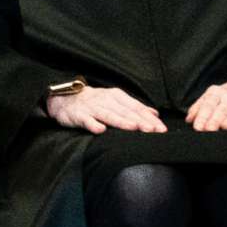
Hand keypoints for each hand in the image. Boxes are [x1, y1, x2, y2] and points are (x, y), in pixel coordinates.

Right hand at [45, 84, 167, 133]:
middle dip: (140, 121)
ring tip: (133, 128)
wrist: (64, 97)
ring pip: (108, 115)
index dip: (149, 117)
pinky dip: (93, 125)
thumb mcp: (115, 100)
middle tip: (153, 130)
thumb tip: (155, 114)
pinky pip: (86, 120)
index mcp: (116, 96)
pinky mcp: (78, 115)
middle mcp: (105, 100)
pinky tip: (100, 130)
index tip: (161, 128)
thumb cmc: (94, 101)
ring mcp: (91, 107)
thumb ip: (135, 107)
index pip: (136, 107)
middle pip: (125, 112)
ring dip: (121, 121)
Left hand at [186, 78, 226, 132]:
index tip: (198, 127)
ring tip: (224, 127)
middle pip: (221, 110)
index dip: (202, 116)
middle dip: (214, 120)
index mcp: (215, 93)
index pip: (207, 105)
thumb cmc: (225, 98)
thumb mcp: (210, 98)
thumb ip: (198, 108)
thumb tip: (189, 120)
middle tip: (208, 129)